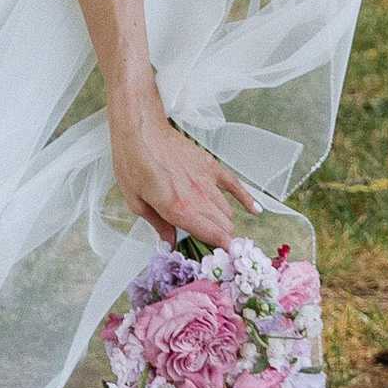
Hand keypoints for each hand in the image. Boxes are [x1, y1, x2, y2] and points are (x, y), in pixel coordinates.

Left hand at [111, 94, 255, 251]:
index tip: (219, 259)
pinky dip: (247, 199)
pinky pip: (235, 185)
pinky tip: (256, 210)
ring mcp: (207, 180)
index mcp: (178, 209)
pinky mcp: (210, 165)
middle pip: (223, 227)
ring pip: (228, 212)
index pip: (211, 237)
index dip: (218, 251)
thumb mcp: (136, 201)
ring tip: (217, 229)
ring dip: (224, 223)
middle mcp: (197, 197)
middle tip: (211, 245)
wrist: (140, 128)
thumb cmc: (132, 162)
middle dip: (220, 239)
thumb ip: (158, 225)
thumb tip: (171, 243)